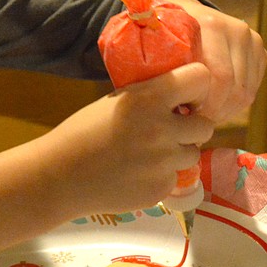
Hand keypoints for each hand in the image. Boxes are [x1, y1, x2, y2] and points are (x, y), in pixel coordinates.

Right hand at [40, 62, 213, 216]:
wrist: (60, 176)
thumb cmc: (82, 133)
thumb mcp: (115, 102)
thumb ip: (149, 97)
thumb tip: (181, 97)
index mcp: (148, 99)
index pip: (201, 78)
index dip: (195, 88)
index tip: (184, 98)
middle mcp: (163, 129)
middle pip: (206, 125)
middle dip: (190, 127)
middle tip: (169, 130)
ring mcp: (164, 163)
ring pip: (193, 153)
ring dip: (177, 153)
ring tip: (147, 154)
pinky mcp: (161, 188)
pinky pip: (175, 177)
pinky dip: (160, 176)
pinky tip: (135, 173)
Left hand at [160, 0, 265, 123]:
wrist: (187, 13)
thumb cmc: (164, 33)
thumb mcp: (153, 40)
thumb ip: (149, 56)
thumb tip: (147, 91)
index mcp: (210, 24)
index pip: (219, 77)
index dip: (204, 105)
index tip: (183, 115)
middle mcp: (236, 30)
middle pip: (235, 90)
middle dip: (214, 112)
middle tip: (192, 121)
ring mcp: (251, 40)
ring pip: (246, 94)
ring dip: (223, 111)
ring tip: (200, 114)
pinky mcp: (259, 51)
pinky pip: (251, 91)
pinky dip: (233, 105)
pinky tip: (213, 105)